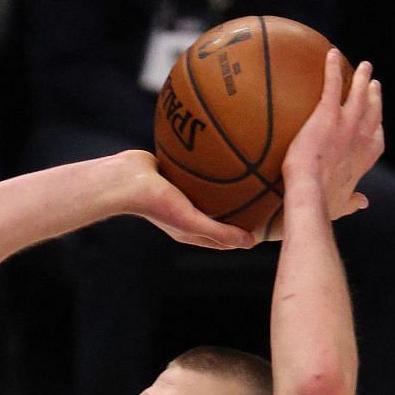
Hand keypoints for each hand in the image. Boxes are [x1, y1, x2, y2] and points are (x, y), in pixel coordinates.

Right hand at [118, 151, 256, 249]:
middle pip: (221, 216)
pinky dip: (216, 166)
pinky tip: (231, 152)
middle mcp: (187, 214)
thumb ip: (220, 232)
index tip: (268, 229)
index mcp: (190, 231)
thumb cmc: (156, 204)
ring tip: (253, 173)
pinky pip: (202, 171)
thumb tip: (251, 242)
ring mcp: (181, 194)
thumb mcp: (191, 222)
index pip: (224, 240)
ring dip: (230, 187)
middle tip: (267, 201)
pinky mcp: (176, 174)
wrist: (126, 179)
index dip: (245, 237)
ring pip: (212, 193)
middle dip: (242, 212)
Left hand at [280, 51, 383, 221]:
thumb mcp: (340, 205)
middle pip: (372, 112)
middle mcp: (360, 137)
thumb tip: (362, 203)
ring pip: (359, 94)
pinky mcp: (328, 114)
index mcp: (363, 159)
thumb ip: (351, 202)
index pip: (376, 140)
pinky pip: (332, 84)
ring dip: (362, 78)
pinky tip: (331, 54)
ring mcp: (347, 123)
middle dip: (374, 97)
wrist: (310, 193)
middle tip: (374, 84)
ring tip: (363, 66)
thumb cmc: (321, 204)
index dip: (377, 128)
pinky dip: (332, 68)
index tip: (378, 120)